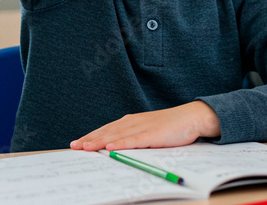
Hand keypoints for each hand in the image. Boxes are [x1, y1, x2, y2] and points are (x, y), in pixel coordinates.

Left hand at [70, 101, 219, 151]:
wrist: (192, 117)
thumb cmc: (171, 126)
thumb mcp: (149, 131)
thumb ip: (134, 137)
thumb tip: (116, 148)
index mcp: (132, 121)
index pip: (107, 129)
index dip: (91, 136)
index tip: (76, 143)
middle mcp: (134, 122)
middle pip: (107, 131)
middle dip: (89, 139)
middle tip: (73, 146)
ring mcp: (143, 127)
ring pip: (117, 135)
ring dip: (99, 141)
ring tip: (85, 147)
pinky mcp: (153, 134)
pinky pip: (134, 139)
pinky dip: (121, 143)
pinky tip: (111, 147)